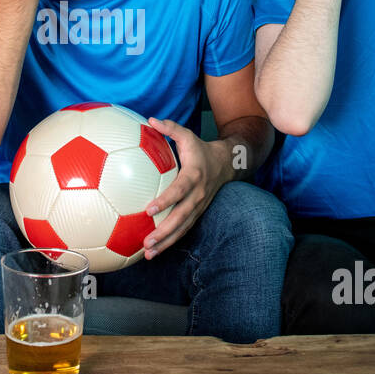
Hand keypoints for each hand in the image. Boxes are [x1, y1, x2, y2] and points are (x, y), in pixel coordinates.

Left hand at [141, 118, 228, 258]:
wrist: (226, 164)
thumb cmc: (201, 149)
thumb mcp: (188, 135)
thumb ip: (170, 128)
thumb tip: (150, 119)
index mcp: (193, 176)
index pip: (179, 191)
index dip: (165, 200)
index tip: (149, 209)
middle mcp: (197, 195)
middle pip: (181, 217)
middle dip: (164, 232)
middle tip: (147, 242)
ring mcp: (199, 207)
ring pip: (183, 228)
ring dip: (166, 242)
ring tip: (149, 254)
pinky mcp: (197, 213)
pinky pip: (184, 229)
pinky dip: (171, 241)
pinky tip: (155, 250)